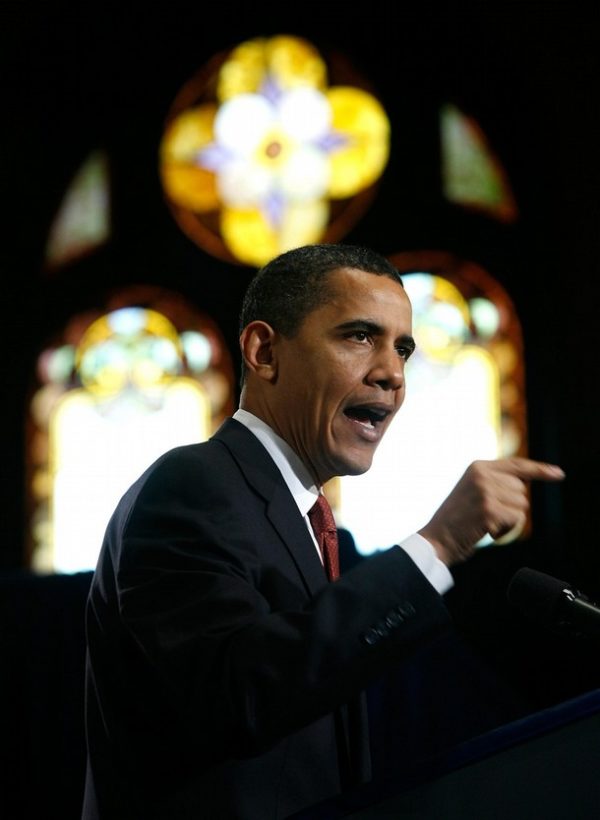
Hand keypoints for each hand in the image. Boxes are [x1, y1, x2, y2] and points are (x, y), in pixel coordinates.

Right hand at [418, 457, 564, 566]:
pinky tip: (485, 531)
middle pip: (522, 490)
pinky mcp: (489, 510)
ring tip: (485, 523)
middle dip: (511, 507)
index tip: (558, 474)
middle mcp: (482, 475)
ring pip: (521, 507)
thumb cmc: (456, 520)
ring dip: (508, 521)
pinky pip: (515, 521)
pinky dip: (505, 531)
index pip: (516, 464)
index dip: (540, 470)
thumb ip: (495, 482)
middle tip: (487, 515)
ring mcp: (485, 491)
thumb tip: (524, 485)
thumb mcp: (472, 490)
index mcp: (477, 466)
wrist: (436, 539)